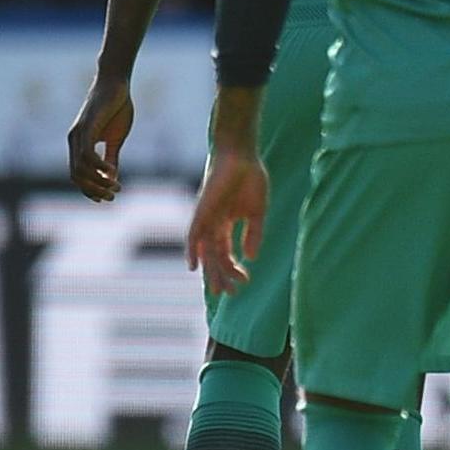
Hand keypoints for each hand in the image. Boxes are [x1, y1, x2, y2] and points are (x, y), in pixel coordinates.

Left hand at [67, 73, 134, 201]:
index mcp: (79, 145)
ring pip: (80, 168)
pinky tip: (112, 171)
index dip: (90, 190)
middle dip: (94, 190)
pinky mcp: (86, 127)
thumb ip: (111, 157)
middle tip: (114, 196)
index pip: (78, 175)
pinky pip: (87, 154)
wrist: (116, 84)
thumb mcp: (115, 138)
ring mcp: (78, 134)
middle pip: (77, 176)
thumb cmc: (116, 108)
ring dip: (97, 182)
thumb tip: (112, 178)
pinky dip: (98, 166)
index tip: (107, 198)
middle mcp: (74, 141)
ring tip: (116, 186)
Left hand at [185, 143, 268, 295]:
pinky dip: (192, 250)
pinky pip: (193, 235)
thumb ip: (254, 234)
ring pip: (207, 251)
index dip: (234, 269)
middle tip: (231, 293)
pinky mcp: (202, 212)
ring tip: (219, 288)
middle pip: (216, 257)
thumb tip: (252, 258)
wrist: (241, 155)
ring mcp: (207, 219)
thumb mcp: (257, 212)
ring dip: (212, 270)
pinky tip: (194, 266)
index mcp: (227, 224)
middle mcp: (214, 225)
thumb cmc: (250, 178)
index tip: (245, 282)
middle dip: (223, 276)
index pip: (227, 253)